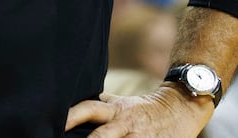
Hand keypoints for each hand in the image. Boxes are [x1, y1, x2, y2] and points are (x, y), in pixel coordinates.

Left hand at [65, 86, 212, 137]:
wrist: (180, 108)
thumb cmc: (144, 107)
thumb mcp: (121, 103)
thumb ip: (101, 108)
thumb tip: (72, 111)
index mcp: (116, 110)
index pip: (89, 109)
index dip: (71, 116)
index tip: (56, 126)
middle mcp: (126, 124)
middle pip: (101, 137)